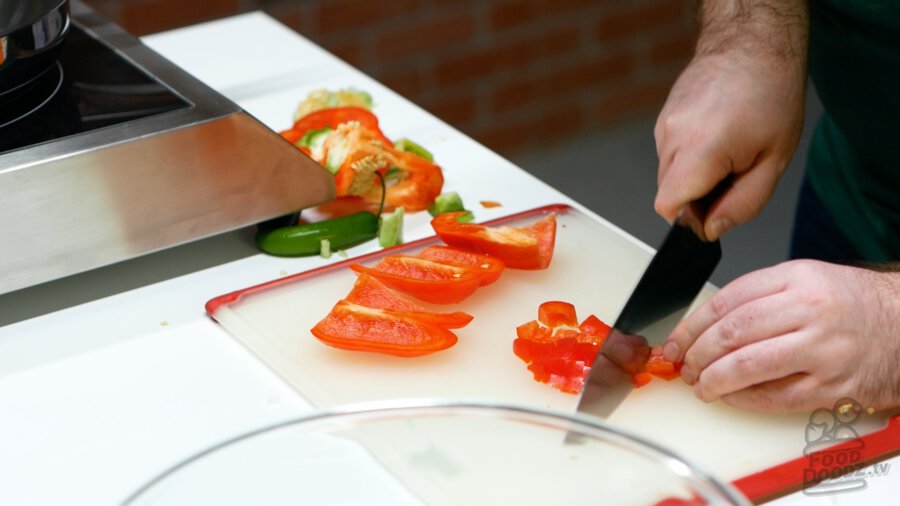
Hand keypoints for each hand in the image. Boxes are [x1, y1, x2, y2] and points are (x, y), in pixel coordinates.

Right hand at [654, 51, 805, 239]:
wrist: (753, 43)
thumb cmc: (771, 93)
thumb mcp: (773, 161)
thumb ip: (742, 204)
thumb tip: (712, 229)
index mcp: (699, 151)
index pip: (669, 207)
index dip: (691, 218)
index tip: (716, 207)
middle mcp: (672, 137)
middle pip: (668, 193)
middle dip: (697, 196)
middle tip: (733, 174)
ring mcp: (663, 125)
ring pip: (669, 173)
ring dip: (694, 174)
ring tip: (728, 148)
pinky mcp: (663, 117)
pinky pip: (670, 152)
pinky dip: (690, 155)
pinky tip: (717, 135)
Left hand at [661, 260, 899, 412]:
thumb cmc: (849, 302)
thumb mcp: (803, 278)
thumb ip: (755, 295)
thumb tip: (703, 325)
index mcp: (797, 280)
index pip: (726, 302)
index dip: (691, 325)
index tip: (675, 341)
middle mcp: (810, 312)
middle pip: (733, 334)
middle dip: (698, 354)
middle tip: (684, 365)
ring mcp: (823, 352)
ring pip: (749, 368)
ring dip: (714, 380)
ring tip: (701, 385)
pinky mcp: (832, 387)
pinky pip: (775, 398)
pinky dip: (744, 400)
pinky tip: (730, 396)